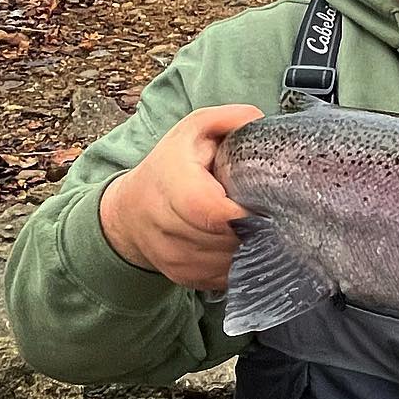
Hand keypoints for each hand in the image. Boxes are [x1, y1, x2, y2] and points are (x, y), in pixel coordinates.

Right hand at [99, 105, 263, 290]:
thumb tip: (259, 121)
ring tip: (253, 225)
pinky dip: (240, 262)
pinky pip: (227, 277)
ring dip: (251, 247)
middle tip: (268, 211)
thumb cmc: (170, 166)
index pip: (219, 213)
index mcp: (174, 187)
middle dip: (257, 227)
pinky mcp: (186, 279)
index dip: (249, 211)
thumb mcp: (194, 129)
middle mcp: (170, 229)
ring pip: (233, 261)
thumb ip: (229, 120)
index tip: (267, 201)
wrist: (129, 212)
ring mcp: (178, 260)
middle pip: (232, 240)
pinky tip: (239, 243)